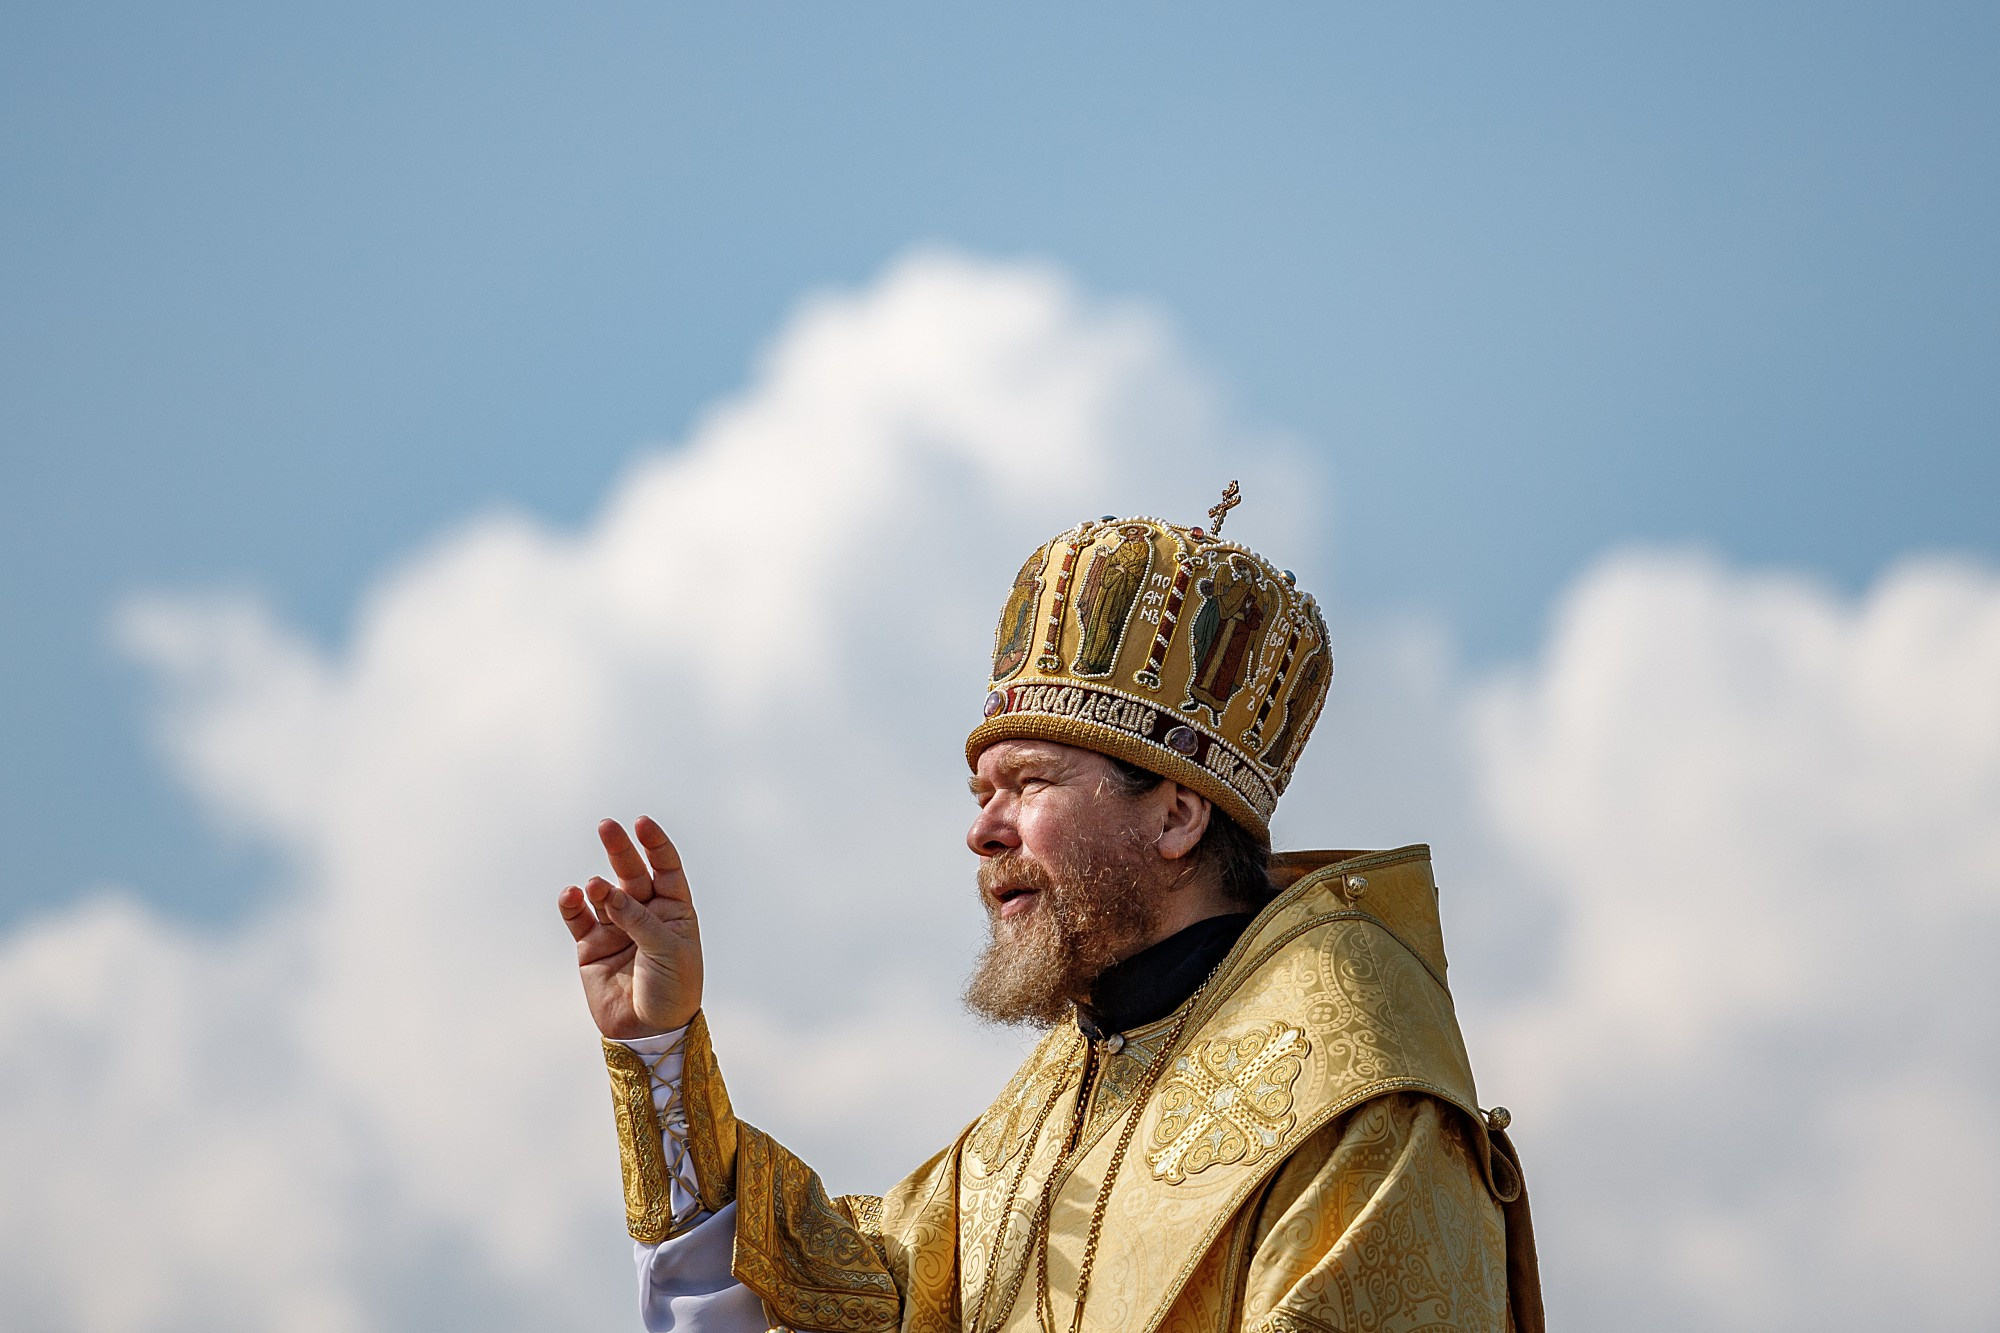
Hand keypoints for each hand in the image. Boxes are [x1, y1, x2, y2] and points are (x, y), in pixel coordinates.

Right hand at [557, 816, 703, 1038]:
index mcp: (674, 910)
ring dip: (598, 885)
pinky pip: (578, 918)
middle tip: (606, 826)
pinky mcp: (591, 947)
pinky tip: (572, 895)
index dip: (655, 844)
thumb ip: (639, 919)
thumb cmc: (673, 989)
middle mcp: (644, 913)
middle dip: (621, 849)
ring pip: (603, 894)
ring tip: (594, 886)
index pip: (666, 867)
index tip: (641, 824)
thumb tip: (607, 891)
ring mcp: (616, 928)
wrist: (650, 1032)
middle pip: (631, 872)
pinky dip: (572, 905)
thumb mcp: (668, 950)